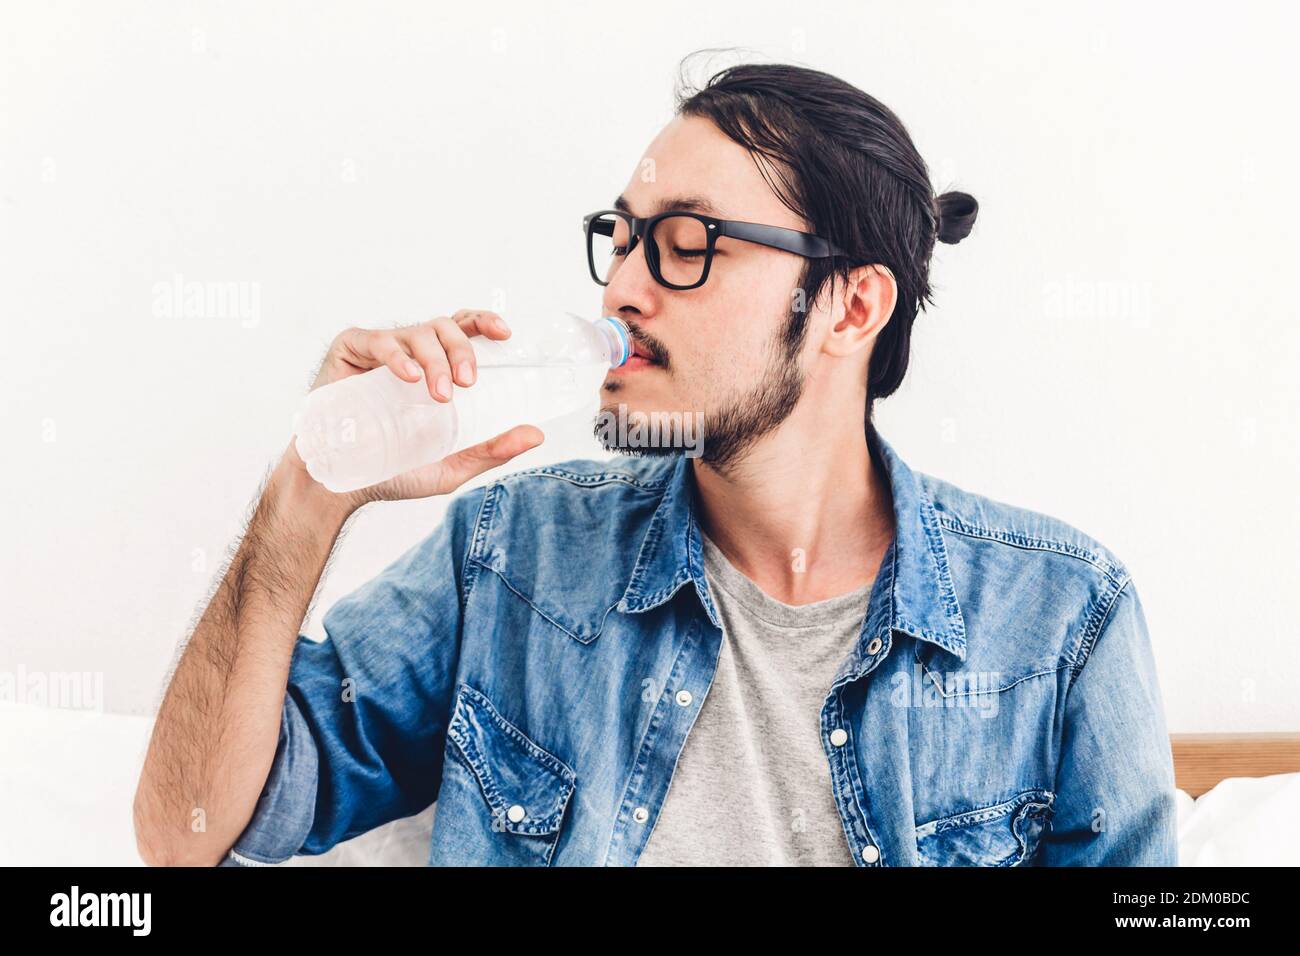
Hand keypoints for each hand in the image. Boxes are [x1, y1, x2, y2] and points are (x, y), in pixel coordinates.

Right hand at [289, 309, 544, 506]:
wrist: (342, 486)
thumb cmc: (394, 470)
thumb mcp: (451, 464)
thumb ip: (492, 449)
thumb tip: (536, 434)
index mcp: (434, 369)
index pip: (462, 331)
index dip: (484, 322)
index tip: (505, 333)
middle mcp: (408, 354)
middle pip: (443, 328)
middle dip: (462, 350)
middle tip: (467, 383)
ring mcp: (378, 351)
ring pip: (415, 333)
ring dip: (434, 359)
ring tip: (440, 394)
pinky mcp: (348, 353)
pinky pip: (376, 341)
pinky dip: (395, 355)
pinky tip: (408, 377)